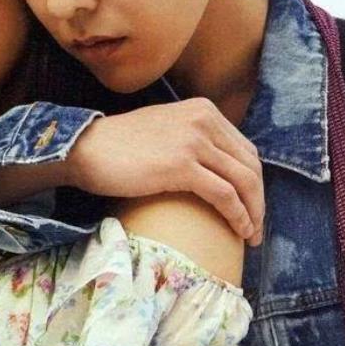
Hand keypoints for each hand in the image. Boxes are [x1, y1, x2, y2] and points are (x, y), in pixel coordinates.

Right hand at [68, 99, 263, 244]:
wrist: (85, 148)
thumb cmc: (119, 146)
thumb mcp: (166, 130)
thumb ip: (192, 138)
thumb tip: (215, 169)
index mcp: (203, 110)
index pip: (244, 149)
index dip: (254, 181)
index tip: (252, 206)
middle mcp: (204, 120)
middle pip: (250, 166)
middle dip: (259, 200)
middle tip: (256, 228)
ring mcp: (194, 141)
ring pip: (244, 181)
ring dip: (253, 213)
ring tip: (251, 235)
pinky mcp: (182, 165)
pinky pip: (225, 195)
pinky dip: (238, 216)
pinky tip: (239, 231)